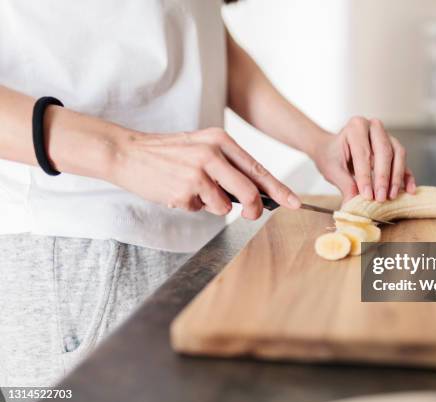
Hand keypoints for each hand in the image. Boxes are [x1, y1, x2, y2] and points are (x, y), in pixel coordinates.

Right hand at [109, 128, 300, 218]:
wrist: (127, 152)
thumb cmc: (167, 155)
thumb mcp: (201, 149)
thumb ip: (228, 167)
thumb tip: (255, 195)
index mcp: (220, 140)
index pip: (258, 169)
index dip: (279, 189)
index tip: (296, 203)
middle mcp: (213, 152)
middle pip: (250, 191)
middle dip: (254, 209)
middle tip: (251, 214)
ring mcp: (199, 170)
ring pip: (225, 205)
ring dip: (212, 206)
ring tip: (193, 191)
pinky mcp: (186, 187)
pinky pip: (202, 209)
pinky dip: (193, 207)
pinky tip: (178, 193)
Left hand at [312, 116, 415, 202]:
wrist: (332, 148)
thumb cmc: (331, 156)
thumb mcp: (332, 170)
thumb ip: (344, 185)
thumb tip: (353, 204)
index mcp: (356, 126)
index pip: (363, 154)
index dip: (366, 176)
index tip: (367, 195)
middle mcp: (374, 127)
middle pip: (384, 152)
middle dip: (383, 177)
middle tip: (381, 197)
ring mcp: (387, 136)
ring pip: (398, 155)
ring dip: (396, 177)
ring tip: (391, 196)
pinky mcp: (394, 147)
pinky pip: (404, 161)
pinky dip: (407, 176)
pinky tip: (408, 190)